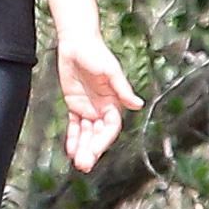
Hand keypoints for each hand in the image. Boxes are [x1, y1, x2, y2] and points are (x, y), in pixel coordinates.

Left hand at [56, 33, 143, 171]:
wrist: (76, 42)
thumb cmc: (96, 53)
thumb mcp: (110, 70)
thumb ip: (122, 89)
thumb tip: (138, 104)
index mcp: (113, 103)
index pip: (110, 127)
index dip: (103, 141)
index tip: (94, 151)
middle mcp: (102, 108)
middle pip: (98, 134)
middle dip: (91, 150)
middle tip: (84, 165)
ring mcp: (88, 108)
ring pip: (86, 133)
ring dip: (82, 148)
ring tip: (77, 163)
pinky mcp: (75, 104)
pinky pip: (74, 125)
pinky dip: (72, 137)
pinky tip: (70, 150)